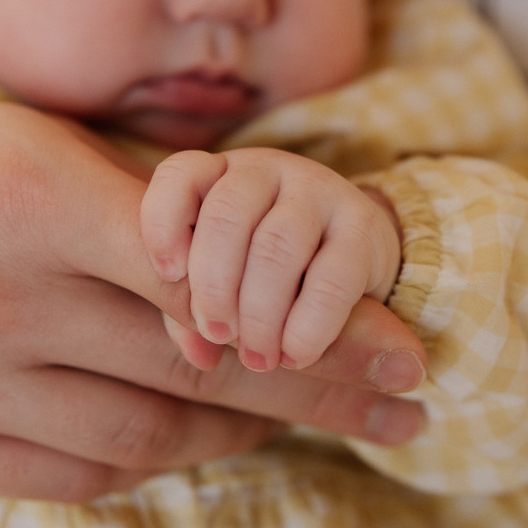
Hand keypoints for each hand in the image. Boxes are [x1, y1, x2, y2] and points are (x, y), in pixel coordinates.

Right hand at [0, 103, 425, 500]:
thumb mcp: (48, 146)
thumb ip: (153, 210)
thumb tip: (271, 272)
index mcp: (32, 198)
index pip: (213, 278)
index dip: (321, 323)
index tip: (401, 350)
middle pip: (197, 368)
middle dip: (318, 392)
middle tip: (401, 406)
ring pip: (147, 436)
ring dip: (243, 432)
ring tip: (304, 418)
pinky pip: (83, 473)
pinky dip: (155, 458)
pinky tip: (202, 436)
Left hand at [140, 147, 402, 371]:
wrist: (356, 256)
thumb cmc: (266, 273)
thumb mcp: (221, 281)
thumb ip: (192, 308)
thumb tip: (199, 353)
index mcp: (221, 174)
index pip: (182, 173)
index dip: (163, 221)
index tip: (168, 275)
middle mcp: (268, 171)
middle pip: (228, 214)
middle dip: (215, 284)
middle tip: (218, 334)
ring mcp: (319, 191)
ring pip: (277, 245)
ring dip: (260, 312)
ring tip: (258, 356)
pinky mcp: (364, 226)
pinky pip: (332, 277)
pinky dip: (308, 325)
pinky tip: (296, 354)